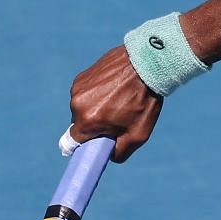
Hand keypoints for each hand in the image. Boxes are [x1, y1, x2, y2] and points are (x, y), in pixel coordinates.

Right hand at [68, 46, 161, 161]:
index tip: (96, 142)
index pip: (73, 143)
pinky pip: (86, 93)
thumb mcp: (138, 135)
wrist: (147, 64)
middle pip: (81, 124)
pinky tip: (115, 88)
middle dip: (96, 125)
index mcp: (87, 121)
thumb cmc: (144, 101)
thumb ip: (119, 152)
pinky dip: (97, 94)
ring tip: (119, 99)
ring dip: (97, 108)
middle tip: (118, 118)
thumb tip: (107, 155)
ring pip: (83, 108)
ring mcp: (78, 87)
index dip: (85, 144)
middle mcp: (76, 104)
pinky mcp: (82, 76)